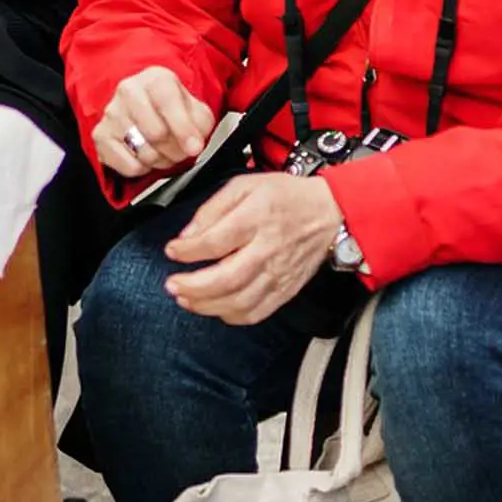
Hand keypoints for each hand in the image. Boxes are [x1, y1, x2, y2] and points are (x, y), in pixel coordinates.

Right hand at [92, 66, 216, 178]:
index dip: (184, 129)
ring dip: (161, 160)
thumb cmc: (171, 111)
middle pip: (157, 133)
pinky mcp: (100, 136)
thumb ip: (200, 125)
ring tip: (164, 152)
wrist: (146, 111)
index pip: (167, 102)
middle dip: (175, 149)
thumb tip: (193, 144)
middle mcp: (128, 91)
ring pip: (144, 153)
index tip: (194, 147)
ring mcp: (111, 113)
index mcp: (155, 79)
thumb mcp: (195, 111)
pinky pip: (129, 166)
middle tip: (180, 149)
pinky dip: (143, 168)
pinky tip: (145, 155)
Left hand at [164, 172, 343, 324]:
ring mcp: (278, 273)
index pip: (215, 241)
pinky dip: (232, 316)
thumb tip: (188, 234)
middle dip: (193, 287)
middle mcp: (268, 249)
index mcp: (257, 218)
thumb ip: (213, 208)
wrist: (329, 212)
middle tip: (172, 285)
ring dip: (207, 305)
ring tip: (186, 299)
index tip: (172, 250)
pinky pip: (257, 312)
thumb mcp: (246, 185)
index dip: (188, 250)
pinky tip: (216, 309)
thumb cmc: (286, 197)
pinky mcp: (286, 289)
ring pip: (240, 301)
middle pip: (227, 278)